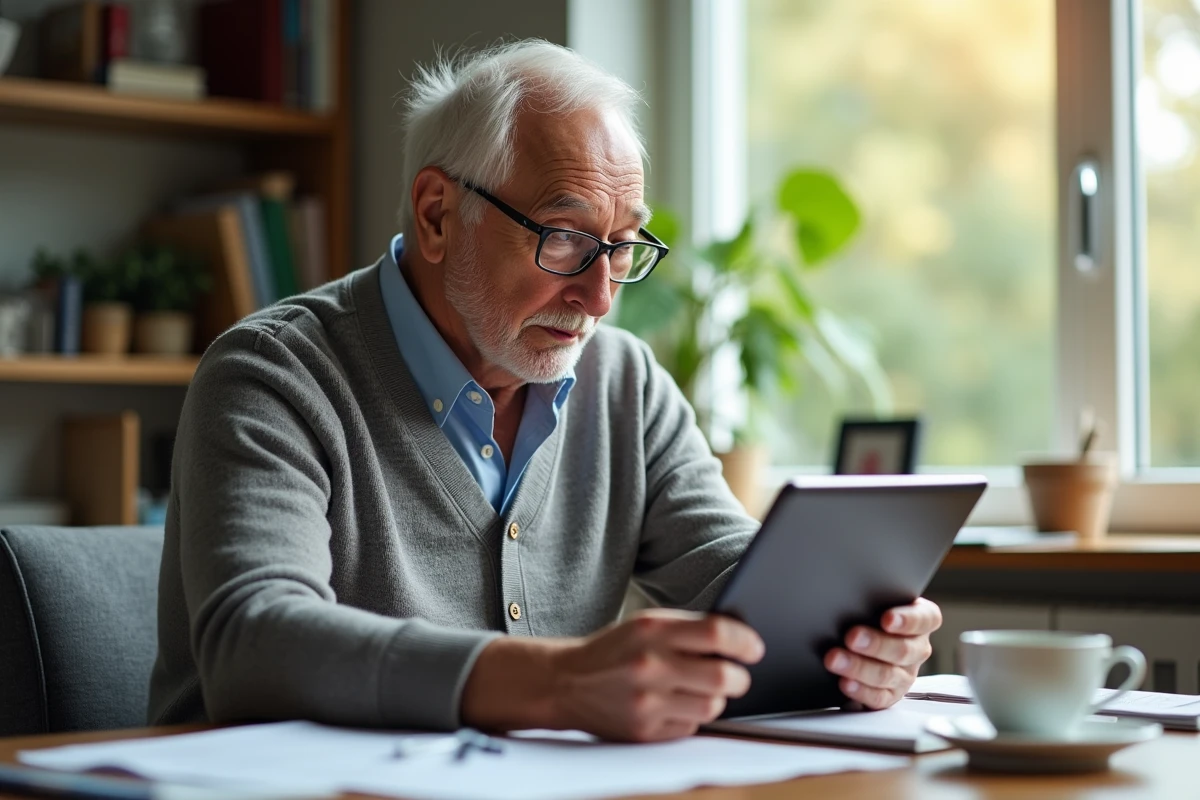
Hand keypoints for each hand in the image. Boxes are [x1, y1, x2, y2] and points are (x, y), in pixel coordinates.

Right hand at [547, 609, 763, 741]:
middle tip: (738, 675)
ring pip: (712, 706)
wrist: (565, 682)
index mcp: (652, 631)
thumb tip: (739, 639)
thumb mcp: (645, 625)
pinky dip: (692, 717)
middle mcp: (650, 665)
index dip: (745, 641)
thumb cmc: (614, 650)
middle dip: (739, 677)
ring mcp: (647, 701)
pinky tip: (677, 705)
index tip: (755, 648)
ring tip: (706, 690)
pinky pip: (690, 727)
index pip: (716, 633)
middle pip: (723, 676)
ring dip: (717, 699)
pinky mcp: (644, 730)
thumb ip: (687, 629)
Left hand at [823, 597, 940, 709]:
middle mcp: (917, 648)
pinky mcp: (890, 695)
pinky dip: (860, 691)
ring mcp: (906, 674)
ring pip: (887, 674)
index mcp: (921, 620)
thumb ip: (871, 599)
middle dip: (875, 644)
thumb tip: (847, 596)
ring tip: (835, 659)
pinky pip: (878, 698)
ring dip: (859, 667)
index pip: (925, 619)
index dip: (907, 620)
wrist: (860, 637)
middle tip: (851, 637)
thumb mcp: (874, 601)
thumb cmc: (869, 612)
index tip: (886, 618)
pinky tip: (844, 682)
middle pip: (903, 650)